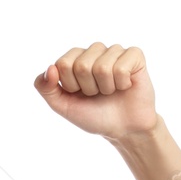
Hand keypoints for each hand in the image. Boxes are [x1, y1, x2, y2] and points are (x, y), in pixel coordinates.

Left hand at [33, 43, 158, 138]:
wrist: (122, 128)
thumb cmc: (92, 115)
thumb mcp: (62, 106)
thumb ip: (45, 88)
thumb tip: (50, 68)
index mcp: (74, 58)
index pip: (63, 64)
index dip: (70, 85)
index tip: (78, 93)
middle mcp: (94, 51)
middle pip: (82, 65)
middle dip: (88, 88)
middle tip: (97, 93)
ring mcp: (114, 51)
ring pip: (102, 67)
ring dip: (105, 87)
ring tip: (110, 90)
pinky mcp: (135, 55)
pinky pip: (122, 67)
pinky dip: (121, 84)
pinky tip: (125, 86)